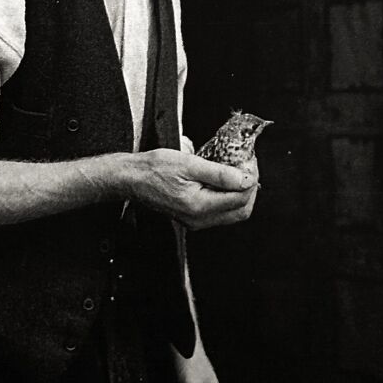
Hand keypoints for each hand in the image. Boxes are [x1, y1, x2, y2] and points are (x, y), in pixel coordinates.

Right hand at [130, 148, 257, 229]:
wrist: (132, 178)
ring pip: (232, 213)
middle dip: (250, 188)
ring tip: (237, 170)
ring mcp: (196, 221)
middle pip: (241, 211)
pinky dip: (228, 196)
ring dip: (240, 192)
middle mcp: (199, 219)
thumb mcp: (189, 163)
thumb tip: (246, 178)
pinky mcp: (193, 217)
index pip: (241, 198)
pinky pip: (220, 212)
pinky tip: (224, 180)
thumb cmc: (154, 168)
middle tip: (248, 166)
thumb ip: (220, 173)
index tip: (250, 161)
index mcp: (199, 206)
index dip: (251, 179)